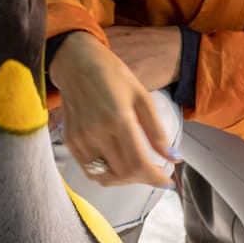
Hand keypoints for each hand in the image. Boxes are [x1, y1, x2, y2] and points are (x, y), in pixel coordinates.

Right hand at [49, 31, 178, 187]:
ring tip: (136, 168)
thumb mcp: (141, 97)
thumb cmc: (112, 75)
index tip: (167, 181)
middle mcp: (96, 133)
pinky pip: (89, 170)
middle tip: (153, 171)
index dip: (154, 178)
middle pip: (123, 173)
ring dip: (124, 179)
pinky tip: (116, 162)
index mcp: (118, 119)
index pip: (138, 163)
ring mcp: (80, 139)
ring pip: (105, 177)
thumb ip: (156, 131)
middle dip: (143, 178)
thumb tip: (173, 157)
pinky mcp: (70, 141)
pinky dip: (106, 173)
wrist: (75, 62)